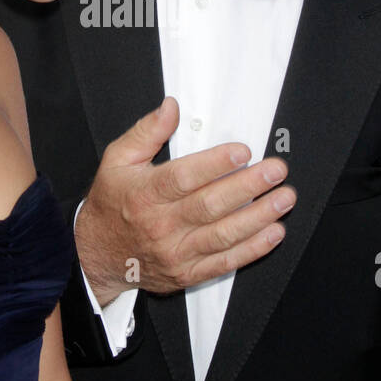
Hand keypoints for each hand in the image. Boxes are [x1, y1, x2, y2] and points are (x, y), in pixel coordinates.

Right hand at [74, 95, 295, 305]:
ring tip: (283, 199)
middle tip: (275, 171)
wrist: (96, 255)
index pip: (184, 178)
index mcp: (145, 194)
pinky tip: (273, 233)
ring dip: (259, 217)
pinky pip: (224, 262)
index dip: (216, 164)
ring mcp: (176, 252)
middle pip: (210, 205)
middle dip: (249, 186)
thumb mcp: (117, 160)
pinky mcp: (187, 273)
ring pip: (223, 235)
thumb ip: (146, 132)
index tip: (243, 151)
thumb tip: (171, 108)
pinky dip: (252, 249)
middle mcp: (161, 225)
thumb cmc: (111, 204)